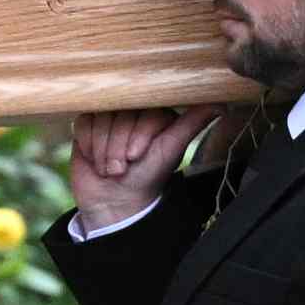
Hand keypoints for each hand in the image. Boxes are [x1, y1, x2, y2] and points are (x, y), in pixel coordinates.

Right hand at [63, 108, 222, 227]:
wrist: (115, 199)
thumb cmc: (147, 176)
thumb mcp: (171, 150)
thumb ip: (191, 125)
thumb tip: (221, 105)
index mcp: (158, 113)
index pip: (143, 111)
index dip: (136, 136)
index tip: (137, 157)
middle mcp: (134, 109)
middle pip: (119, 114)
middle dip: (118, 147)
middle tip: (122, 168)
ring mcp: (110, 115)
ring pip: (100, 118)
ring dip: (103, 149)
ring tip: (110, 168)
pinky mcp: (88, 123)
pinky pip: (83, 123)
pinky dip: (88, 144)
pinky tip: (95, 158)